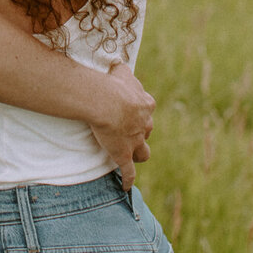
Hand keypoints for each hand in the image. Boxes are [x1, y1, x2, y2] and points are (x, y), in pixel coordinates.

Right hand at [88, 63, 154, 189]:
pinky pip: (129, 172)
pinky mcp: (125, 155)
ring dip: (138, 153)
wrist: (106, 101)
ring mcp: (135, 141)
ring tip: (132, 155)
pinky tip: (125, 186)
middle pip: (146, 130)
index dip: (138, 112)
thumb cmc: (112, 84)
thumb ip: (123, 71)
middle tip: (126, 131)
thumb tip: (119, 65)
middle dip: (139, 131)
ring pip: (143, 152)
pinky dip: (128, 180)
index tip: (129, 110)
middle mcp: (144, 124)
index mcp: (145, 105)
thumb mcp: (122, 71)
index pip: (146, 110)